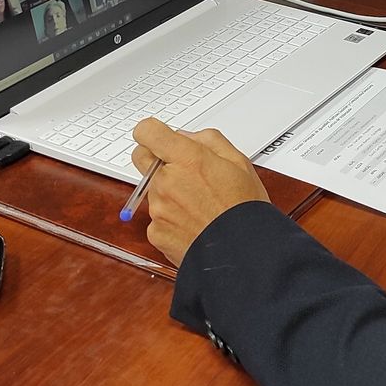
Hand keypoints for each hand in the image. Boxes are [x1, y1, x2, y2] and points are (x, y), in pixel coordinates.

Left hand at [130, 119, 269, 265]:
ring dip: (168, 193)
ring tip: (199, 205)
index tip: (159, 137)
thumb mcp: (239, 163)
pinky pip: (157, 217)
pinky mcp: (155, 231)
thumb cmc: (244, 210)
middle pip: (141, 157)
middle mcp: (167, 181)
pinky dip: (170, 219)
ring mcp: (158, 208)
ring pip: (153, 190)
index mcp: (187, 159)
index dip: (152, 132)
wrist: (241, 254)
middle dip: (155, 159)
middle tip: (182, 171)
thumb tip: (187, 137)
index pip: (147, 131)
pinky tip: (193, 224)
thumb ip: (209, 141)